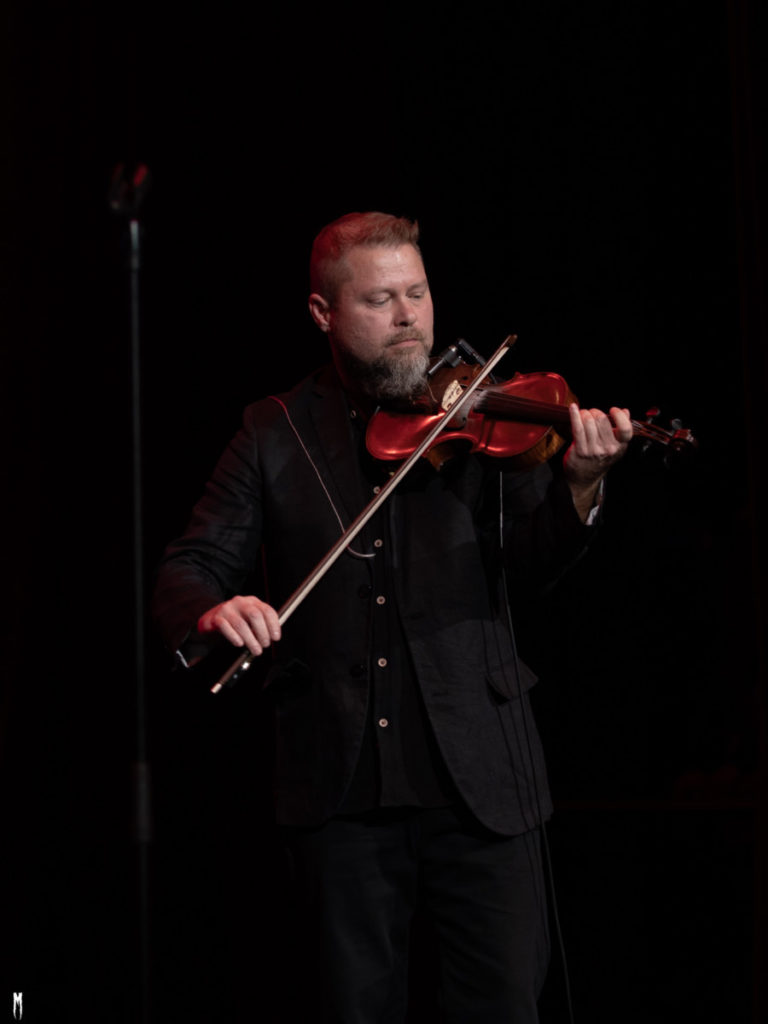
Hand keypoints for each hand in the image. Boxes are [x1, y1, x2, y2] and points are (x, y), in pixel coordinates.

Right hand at [198, 595, 280, 655]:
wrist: (210, 618)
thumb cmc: (234, 621)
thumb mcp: (249, 619)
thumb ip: (260, 625)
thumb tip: (271, 638)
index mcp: (252, 602)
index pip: (267, 610)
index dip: (273, 625)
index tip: (275, 638)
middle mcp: (240, 602)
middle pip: (255, 616)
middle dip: (262, 633)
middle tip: (264, 645)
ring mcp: (227, 609)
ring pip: (241, 624)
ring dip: (250, 640)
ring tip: (255, 650)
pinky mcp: (215, 618)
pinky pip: (225, 627)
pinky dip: (234, 637)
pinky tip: (239, 643)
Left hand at [563, 404, 632, 518]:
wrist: (585, 477)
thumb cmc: (600, 458)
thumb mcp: (615, 446)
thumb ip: (621, 429)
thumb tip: (625, 411)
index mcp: (621, 446)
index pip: (625, 429)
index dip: (619, 416)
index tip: (613, 410)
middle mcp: (609, 449)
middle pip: (602, 420)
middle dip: (595, 412)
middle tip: (591, 414)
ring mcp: (594, 450)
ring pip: (589, 422)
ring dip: (584, 414)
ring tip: (582, 415)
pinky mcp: (580, 450)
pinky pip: (577, 428)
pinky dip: (574, 415)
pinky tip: (573, 408)